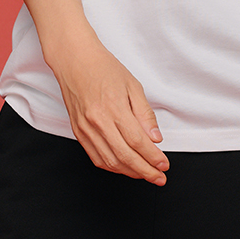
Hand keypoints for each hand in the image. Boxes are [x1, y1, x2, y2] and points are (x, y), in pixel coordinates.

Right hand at [48, 34, 168, 183]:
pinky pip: (96, 157)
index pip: (138, 141)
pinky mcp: (78, 132)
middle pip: (125, 156)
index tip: (164, 165)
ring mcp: (85, 129)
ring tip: (145, 174)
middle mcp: (98, 121)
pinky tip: (125, 168)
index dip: (153, 157)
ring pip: (110, 161)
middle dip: (145, 171)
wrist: (74, 61)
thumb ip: (144, 114)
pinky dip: (112, 166)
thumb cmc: (103, 68)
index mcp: (114, 108)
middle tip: (159, 177)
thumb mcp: (133, 85)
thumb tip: (155, 138)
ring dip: (130, 172)